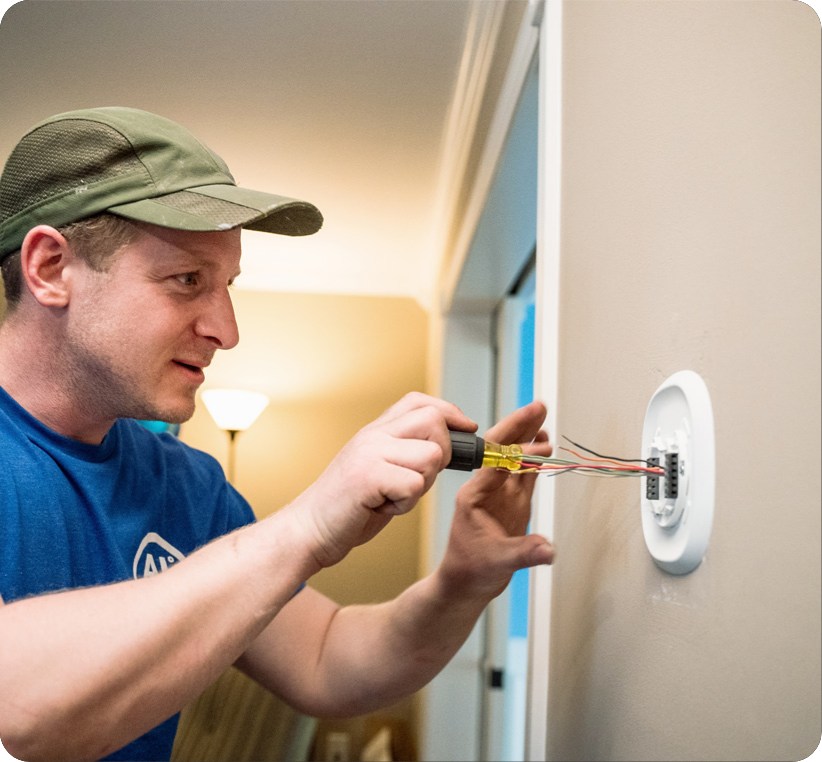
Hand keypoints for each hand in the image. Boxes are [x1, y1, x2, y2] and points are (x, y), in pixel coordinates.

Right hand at [291, 393, 476, 570]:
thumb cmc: (349, 507)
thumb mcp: (380, 469)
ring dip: (422, 485)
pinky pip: (414, 485)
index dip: (450, 412)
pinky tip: (384, 507)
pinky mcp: (367, 476)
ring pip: (430, 456)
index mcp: (376, 431)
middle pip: (433, 422)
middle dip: (442, 453)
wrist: (308, 530)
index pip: (420, 402)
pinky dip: (405, 504)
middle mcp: (372, 435)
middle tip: (420, 478)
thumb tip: (451, 446)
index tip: (467, 428)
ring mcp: (369, 453)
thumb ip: (407, 453)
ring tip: (395, 496)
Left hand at [439, 400, 554, 601]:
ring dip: (528, 439)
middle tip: (538, 407)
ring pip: (515, 459)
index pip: (497, 460)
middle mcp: (486, 489)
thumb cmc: (469, 570)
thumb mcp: (497, 563)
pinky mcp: (511, 503)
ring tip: (542, 419)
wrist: (465, 584)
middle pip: (504, 450)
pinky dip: (534, 459)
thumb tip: (547, 548)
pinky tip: (543, 447)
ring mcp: (500, 495)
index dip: (517, 444)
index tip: (536, 432)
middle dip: (520, 427)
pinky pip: (523, 475)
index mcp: (475, 495)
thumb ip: (523, 553)